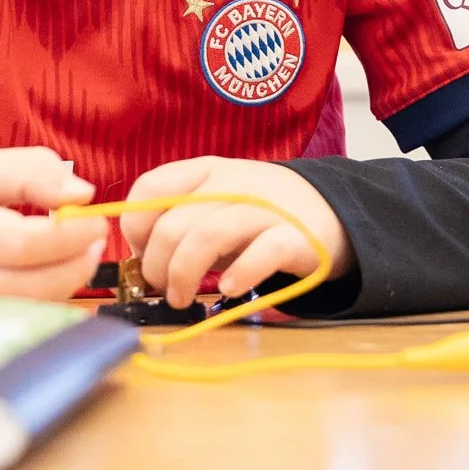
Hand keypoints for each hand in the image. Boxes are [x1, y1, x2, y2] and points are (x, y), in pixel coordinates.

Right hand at [0, 147, 103, 299]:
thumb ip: (32, 173)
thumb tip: (83, 195)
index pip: (21, 244)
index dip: (69, 236)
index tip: (98, 219)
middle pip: (29, 286)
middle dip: (76, 265)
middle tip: (96, 239)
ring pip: (24, 311)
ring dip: (64, 286)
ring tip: (76, 254)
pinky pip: (11, 323)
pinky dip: (42, 304)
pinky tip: (52, 279)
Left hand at [120, 156, 354, 309]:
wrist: (333, 211)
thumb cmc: (260, 213)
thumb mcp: (216, 202)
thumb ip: (181, 218)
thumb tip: (138, 255)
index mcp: (207, 170)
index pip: (151, 187)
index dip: (135, 226)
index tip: (141, 252)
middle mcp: (232, 183)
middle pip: (174, 223)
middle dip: (156, 265)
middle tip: (163, 288)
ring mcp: (265, 208)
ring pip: (208, 235)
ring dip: (184, 274)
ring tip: (182, 299)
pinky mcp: (295, 237)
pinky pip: (262, 252)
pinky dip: (239, 273)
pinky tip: (229, 288)